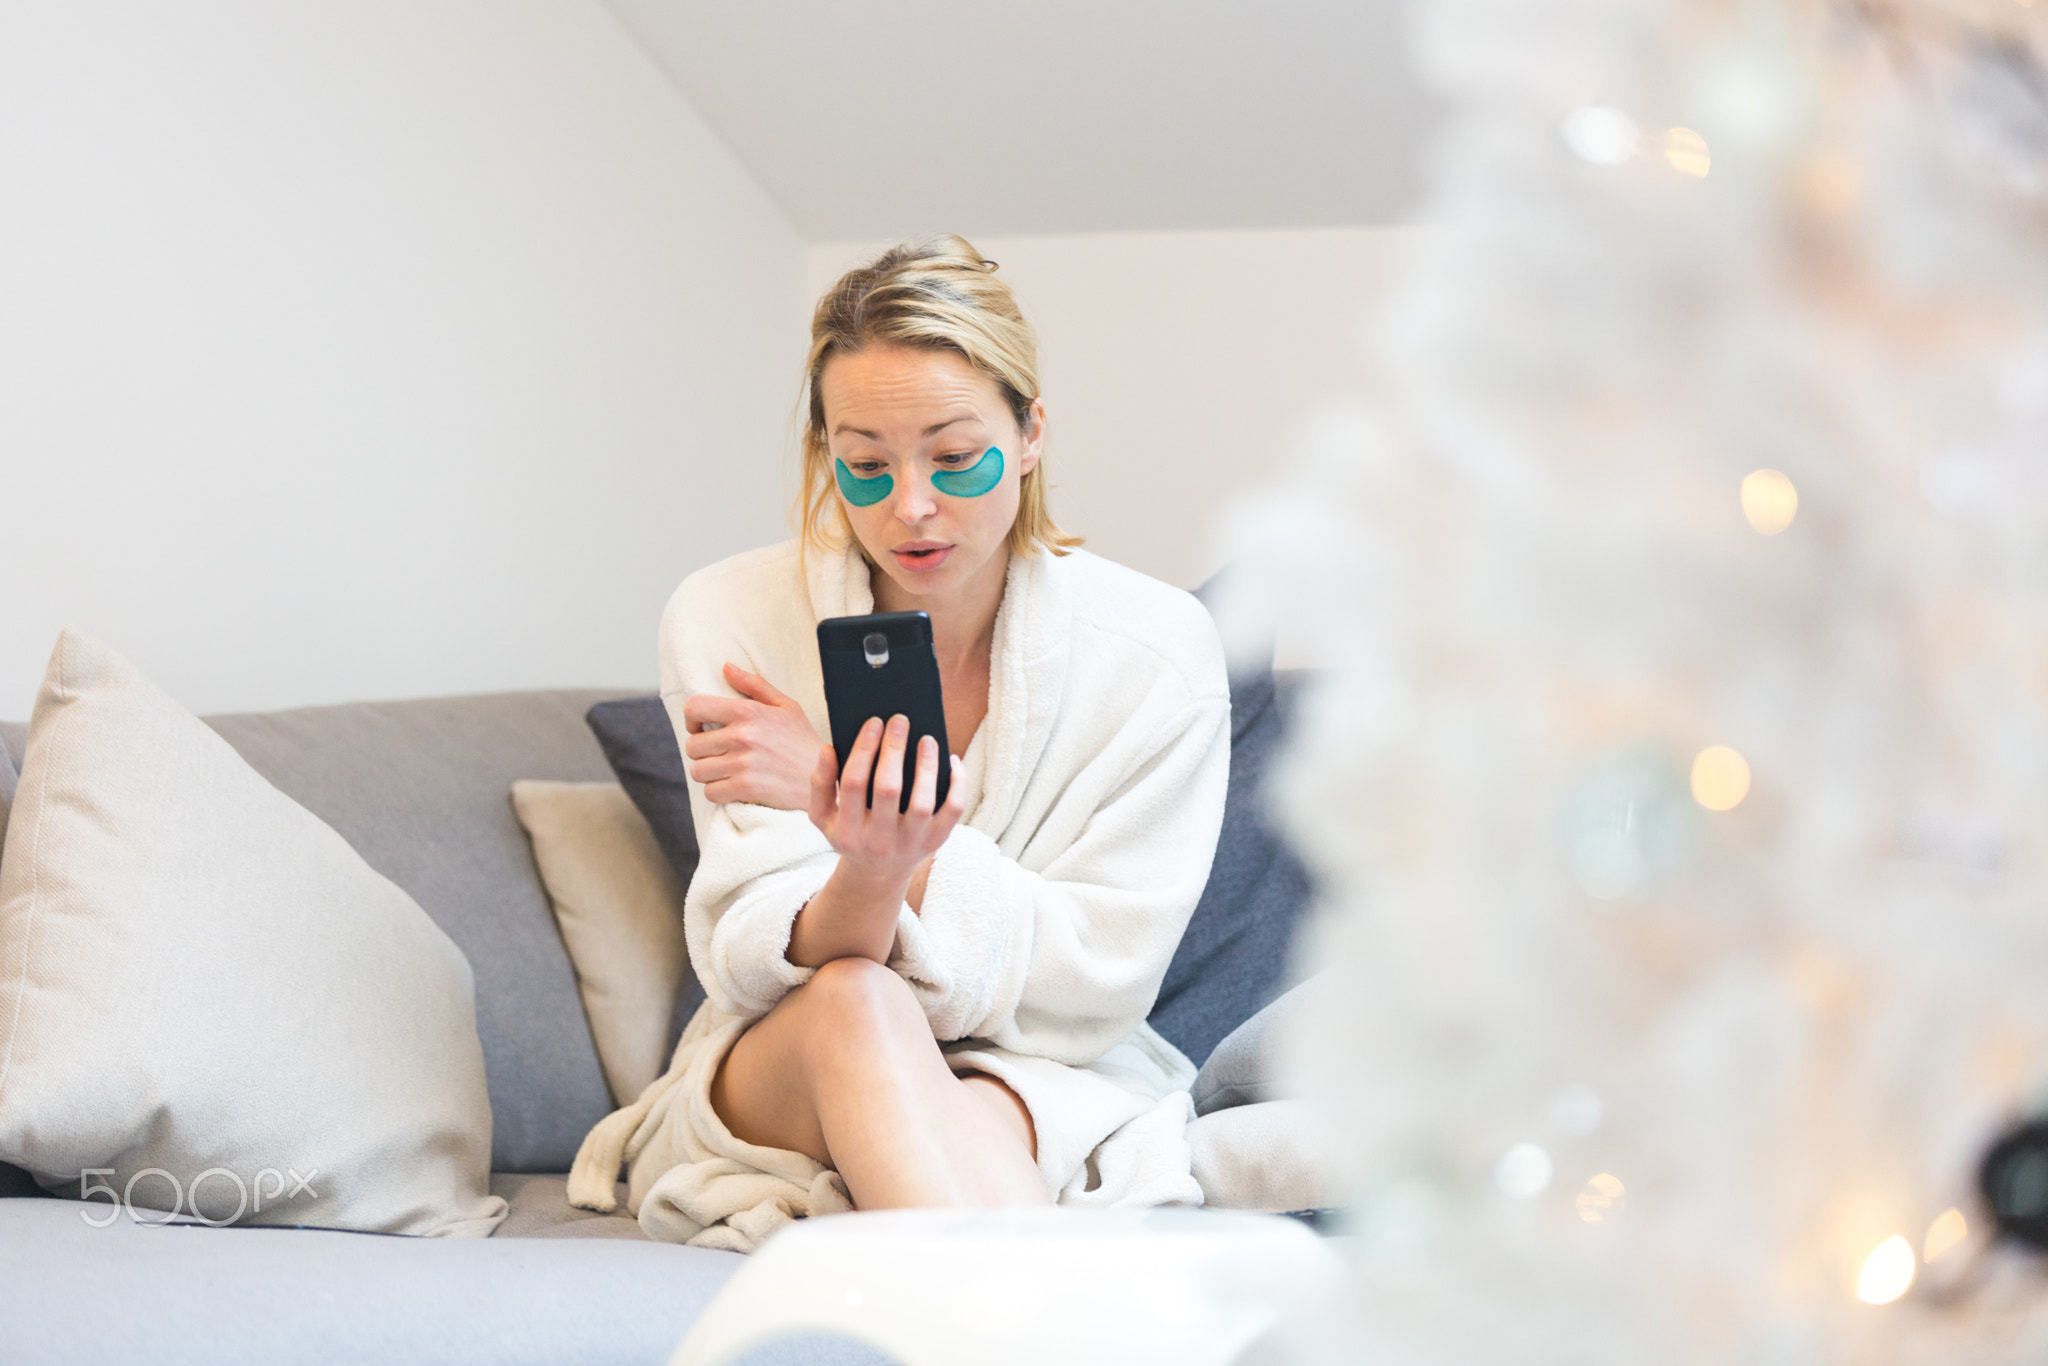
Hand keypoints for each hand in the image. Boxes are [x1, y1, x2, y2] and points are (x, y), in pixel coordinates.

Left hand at [682, 663, 819, 809]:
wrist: (826, 781)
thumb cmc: (803, 743)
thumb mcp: (786, 707)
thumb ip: (754, 685)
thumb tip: (726, 667)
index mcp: (748, 711)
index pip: (695, 708)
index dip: (692, 720)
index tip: (702, 729)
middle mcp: (742, 735)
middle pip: (693, 746)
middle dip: (703, 752)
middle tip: (722, 755)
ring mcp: (742, 763)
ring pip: (699, 771)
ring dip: (710, 774)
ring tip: (729, 772)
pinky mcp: (745, 788)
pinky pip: (710, 792)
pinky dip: (719, 792)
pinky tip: (736, 788)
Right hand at [806, 715, 963, 882]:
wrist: (877, 874)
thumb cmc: (851, 833)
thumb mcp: (824, 817)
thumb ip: (820, 783)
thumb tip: (827, 748)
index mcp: (848, 832)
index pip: (854, 784)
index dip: (864, 749)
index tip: (874, 721)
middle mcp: (879, 842)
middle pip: (888, 789)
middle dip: (894, 749)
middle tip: (900, 720)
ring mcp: (910, 844)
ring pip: (922, 802)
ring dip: (926, 766)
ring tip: (926, 738)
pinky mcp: (936, 842)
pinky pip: (953, 810)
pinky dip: (957, 783)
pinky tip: (951, 760)